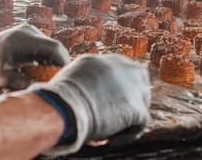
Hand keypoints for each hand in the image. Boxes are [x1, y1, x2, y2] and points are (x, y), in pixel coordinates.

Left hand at [0, 24, 69, 90]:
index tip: (63, 81)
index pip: (55, 49)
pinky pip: (43, 51)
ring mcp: (30, 33)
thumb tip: (41, 91)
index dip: (63, 64)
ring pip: (50, 51)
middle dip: (57, 67)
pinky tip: (36, 74)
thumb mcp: (1, 77)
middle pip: (55, 50)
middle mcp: (30, 32)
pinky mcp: (29, 38)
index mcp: (24, 38)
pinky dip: (43, 63)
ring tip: (44, 80)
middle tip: (55, 84)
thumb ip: (21, 83)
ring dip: (50, 65)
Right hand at [32, 54, 150, 155]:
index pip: (119, 69)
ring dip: (132, 113)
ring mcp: (131, 86)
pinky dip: (128, 134)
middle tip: (118, 112)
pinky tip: (112, 140)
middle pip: (138, 77)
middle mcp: (120, 68)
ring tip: (115, 128)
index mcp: (102, 60)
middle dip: (132, 93)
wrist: (64, 108)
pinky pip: (141, 122)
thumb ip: (83, 79)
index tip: (108, 100)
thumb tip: (82, 90)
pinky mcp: (136, 107)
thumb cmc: (59, 98)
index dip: (116, 86)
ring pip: (143, 98)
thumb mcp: (70, 77)